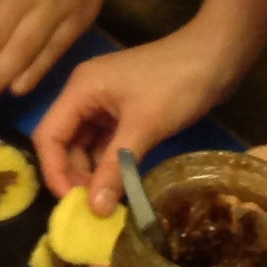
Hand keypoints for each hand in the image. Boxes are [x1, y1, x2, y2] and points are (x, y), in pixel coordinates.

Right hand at [33, 24, 239, 214]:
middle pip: (64, 142)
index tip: (72, 205)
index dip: (54, 172)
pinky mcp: (127, 111)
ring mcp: (107, 103)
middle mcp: (86, 95)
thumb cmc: (176, 85)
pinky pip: (108, 142)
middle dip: (74, 176)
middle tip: (92, 209)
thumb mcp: (144, 127)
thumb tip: (94, 210)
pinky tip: (120, 187)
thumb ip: (114, 168)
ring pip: (86, 145)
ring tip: (106, 204)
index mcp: (80, 90)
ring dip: (93, 173)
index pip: (48, 135)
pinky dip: (111, 164)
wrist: (217, 56)